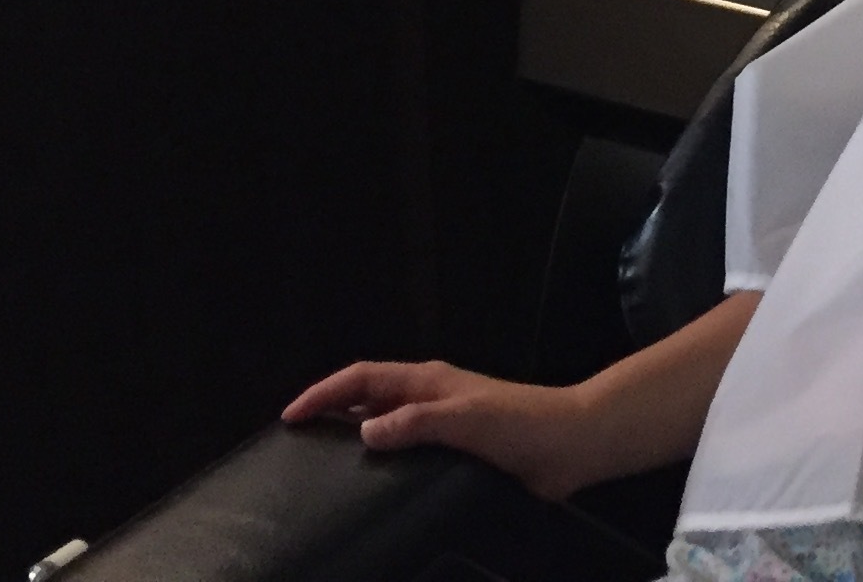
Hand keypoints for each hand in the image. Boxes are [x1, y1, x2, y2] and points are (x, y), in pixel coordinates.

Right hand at [281, 360, 608, 498]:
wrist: (571, 443)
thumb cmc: (522, 424)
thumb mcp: (465, 418)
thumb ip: (416, 422)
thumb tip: (363, 431)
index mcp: (428, 380)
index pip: (363, 378)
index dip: (325, 393)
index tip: (291, 415)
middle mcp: (430, 396)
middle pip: (368, 396)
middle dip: (330, 409)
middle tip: (296, 437)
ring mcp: (443, 420)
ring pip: (386, 422)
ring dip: (354, 434)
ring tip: (323, 463)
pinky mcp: (456, 448)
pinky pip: (407, 449)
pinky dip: (382, 458)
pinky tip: (375, 485)